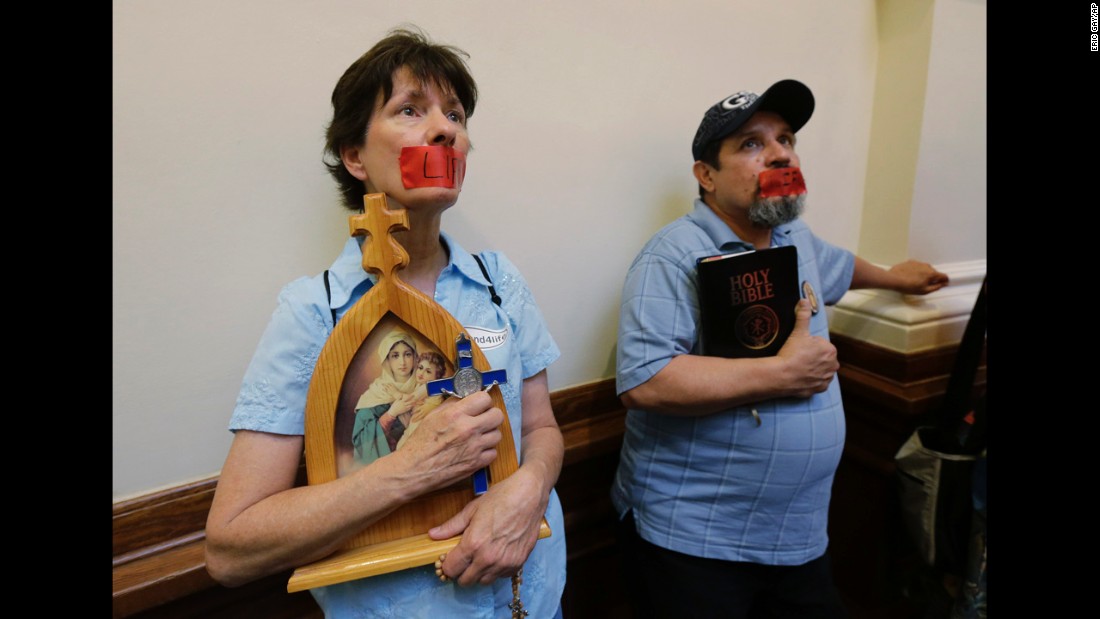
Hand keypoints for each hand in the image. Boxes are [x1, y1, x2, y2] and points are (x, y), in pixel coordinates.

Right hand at [391, 391, 503, 493]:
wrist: (414, 470)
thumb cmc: (420, 444)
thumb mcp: (432, 416)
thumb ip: (452, 405)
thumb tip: (465, 397)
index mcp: (455, 414)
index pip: (484, 398)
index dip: (482, 401)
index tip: (479, 405)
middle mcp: (468, 429)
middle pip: (497, 415)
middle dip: (490, 415)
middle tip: (482, 419)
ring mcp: (474, 447)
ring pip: (497, 434)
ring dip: (489, 434)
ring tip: (478, 436)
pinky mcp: (476, 463)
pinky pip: (493, 453)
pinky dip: (487, 451)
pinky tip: (476, 450)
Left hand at [428, 467, 546, 585]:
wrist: (529, 495)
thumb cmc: (502, 497)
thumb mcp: (472, 509)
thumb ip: (451, 526)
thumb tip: (433, 535)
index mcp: (473, 544)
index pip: (451, 569)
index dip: (447, 565)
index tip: (448, 560)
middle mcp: (488, 558)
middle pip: (465, 581)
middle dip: (461, 572)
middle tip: (463, 560)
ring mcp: (504, 562)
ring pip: (483, 582)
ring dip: (478, 573)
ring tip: (479, 558)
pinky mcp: (518, 563)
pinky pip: (501, 576)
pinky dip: (496, 570)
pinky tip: (495, 556)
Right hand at [775, 299, 838, 397]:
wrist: (782, 375)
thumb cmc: (791, 353)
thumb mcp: (798, 331)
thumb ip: (803, 315)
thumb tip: (804, 300)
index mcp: (830, 350)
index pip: (821, 345)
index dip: (809, 345)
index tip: (800, 348)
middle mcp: (833, 365)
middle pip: (822, 358)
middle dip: (813, 357)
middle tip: (798, 357)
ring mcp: (827, 378)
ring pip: (821, 370)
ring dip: (814, 369)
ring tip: (799, 367)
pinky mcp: (820, 389)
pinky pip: (818, 383)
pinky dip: (811, 380)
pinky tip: (802, 377)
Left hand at [888, 260, 948, 294]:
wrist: (894, 279)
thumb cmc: (909, 286)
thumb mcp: (924, 291)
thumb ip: (936, 287)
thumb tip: (943, 284)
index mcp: (931, 273)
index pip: (943, 276)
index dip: (944, 281)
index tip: (942, 284)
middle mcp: (927, 266)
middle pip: (934, 272)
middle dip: (932, 278)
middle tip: (924, 285)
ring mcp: (918, 263)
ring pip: (925, 269)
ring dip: (923, 274)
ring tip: (915, 281)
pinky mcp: (911, 262)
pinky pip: (917, 267)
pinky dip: (916, 271)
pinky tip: (910, 276)